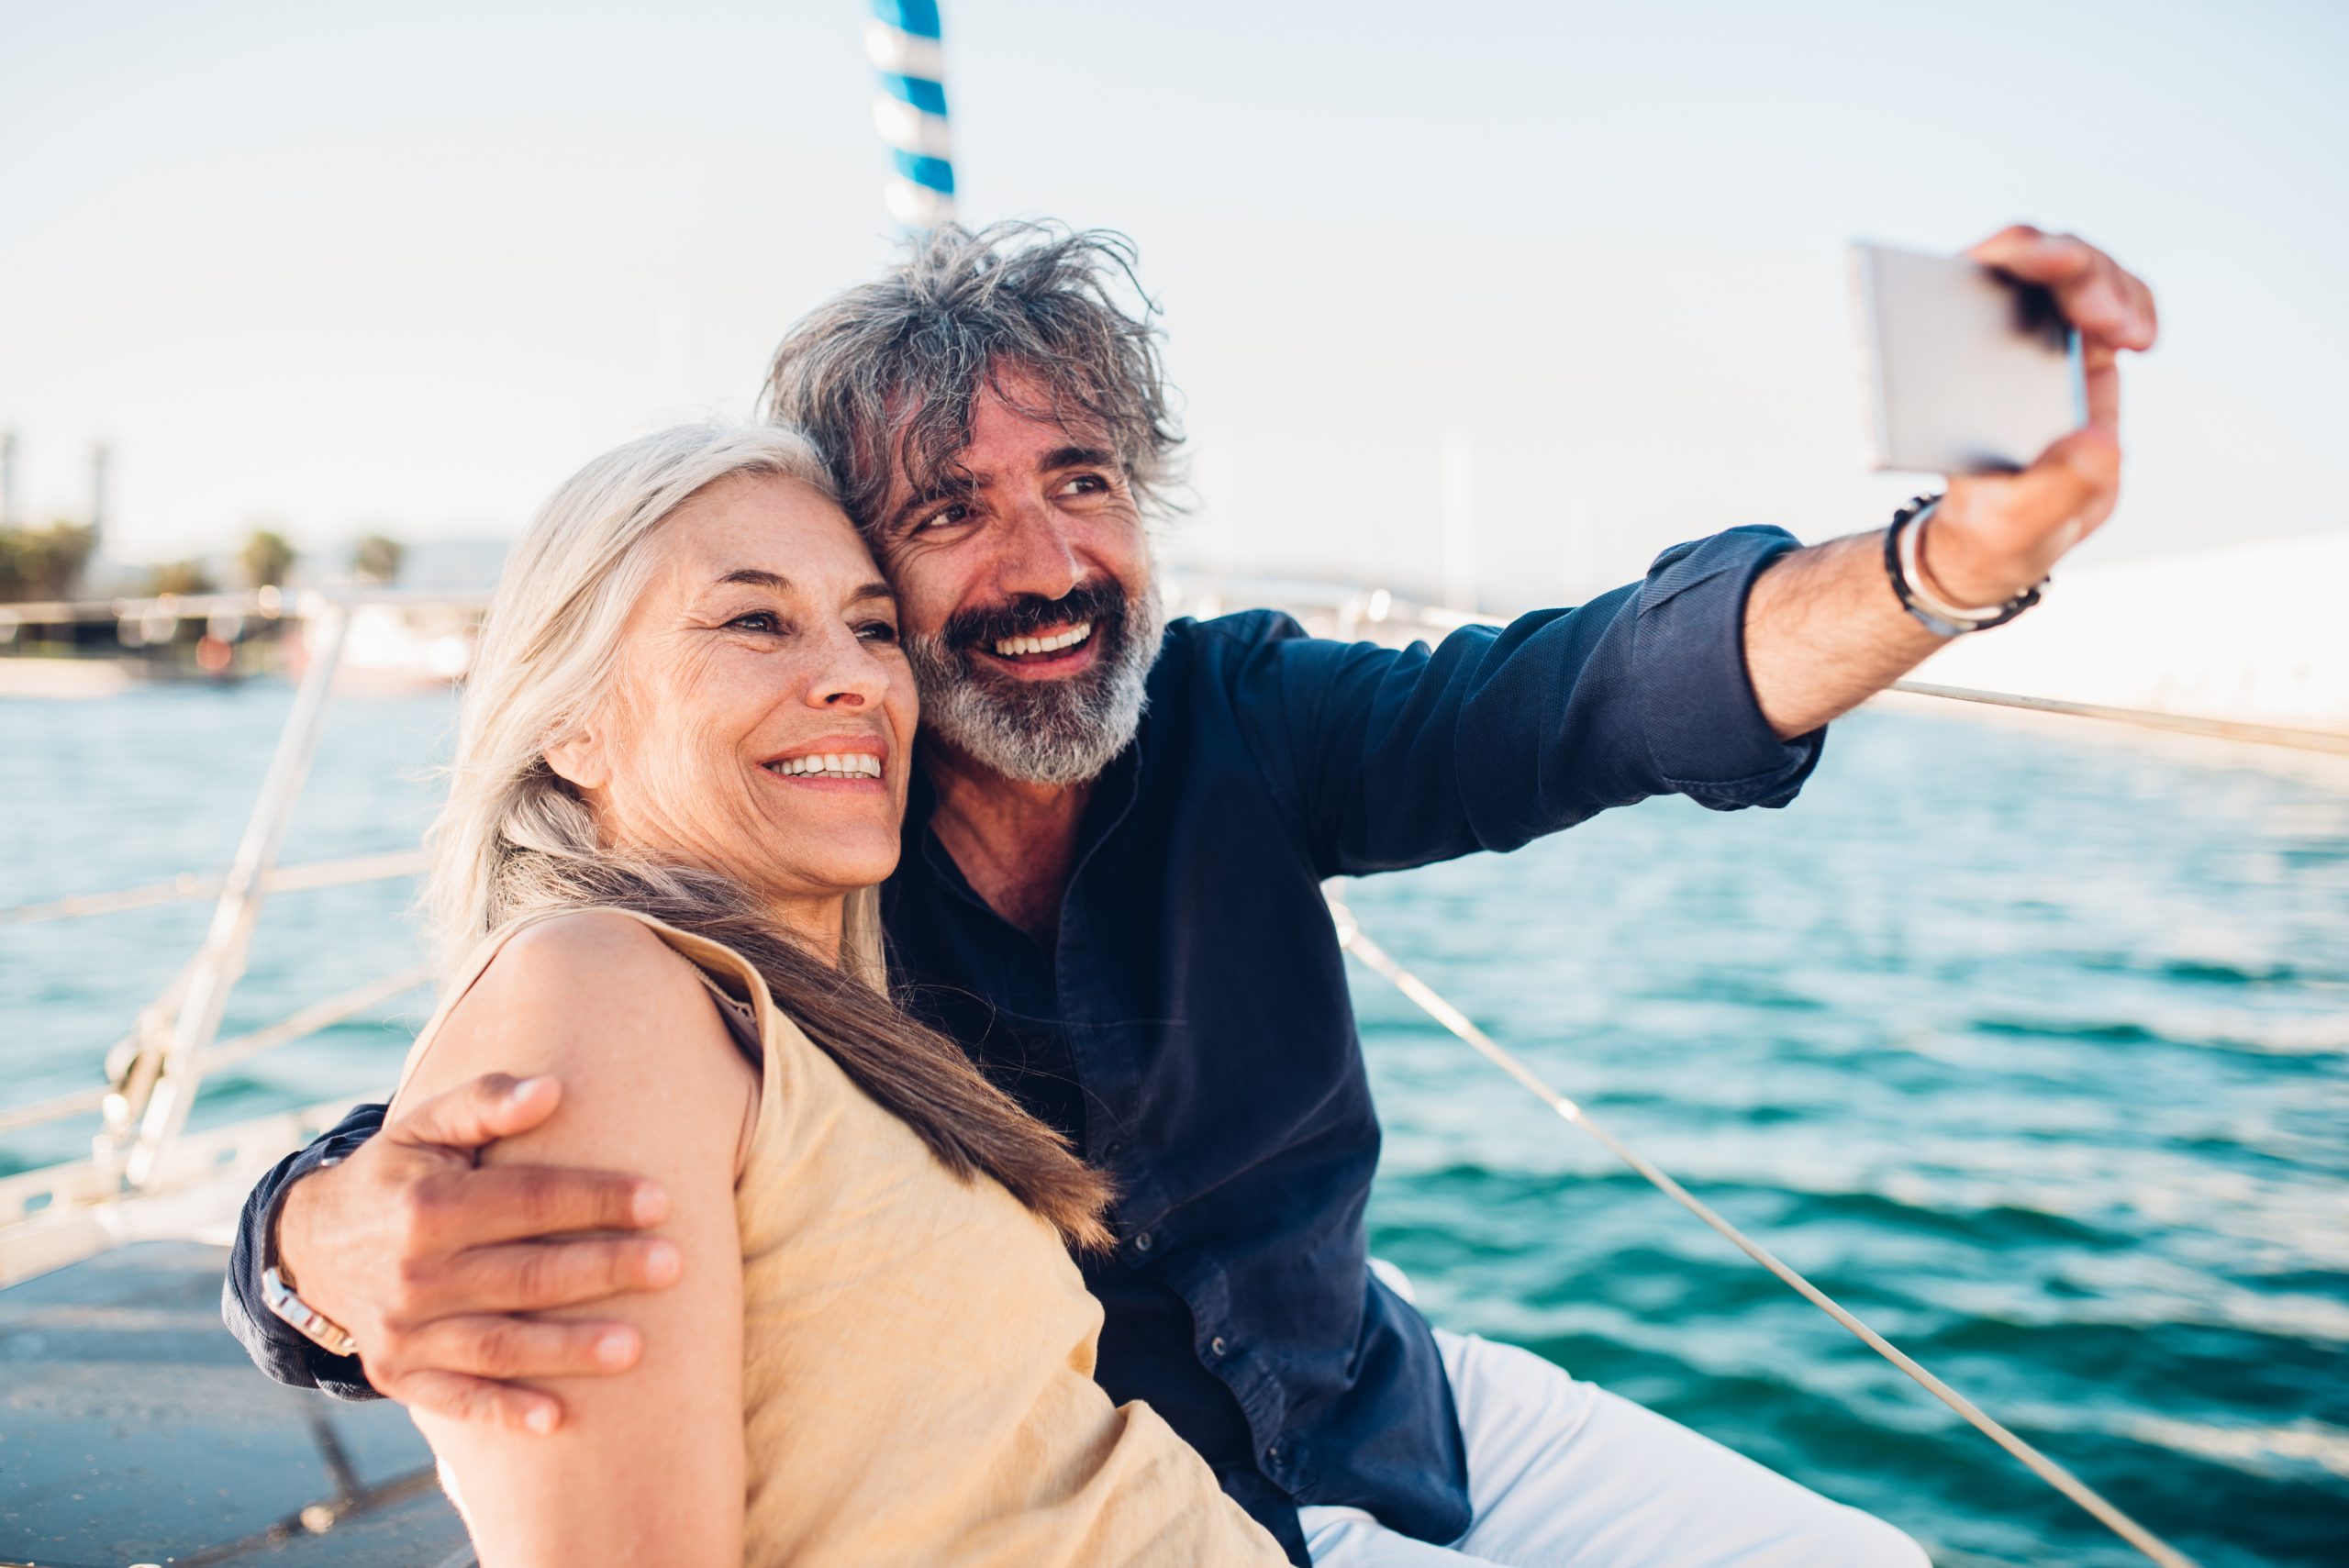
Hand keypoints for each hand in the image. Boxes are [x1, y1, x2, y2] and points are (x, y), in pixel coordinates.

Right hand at [274, 1072, 680, 1433]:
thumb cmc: (398, 1174)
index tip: (660, 1201)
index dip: (596, 1199)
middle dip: (602, 1270)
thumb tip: (553, 1089)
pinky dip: (503, 1411)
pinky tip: (556, 1420)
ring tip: (635, 1347)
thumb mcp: (426, 1126)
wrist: (311, 1246)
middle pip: (524, 1273)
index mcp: (427, 1206)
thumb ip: (486, 1101)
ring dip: (567, 1349)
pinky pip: (456, 1398)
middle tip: (672, 1266)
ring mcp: (404, 1330)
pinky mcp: (397, 1374)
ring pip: (499, 1343)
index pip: (528, 1200)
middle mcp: (413, 1273)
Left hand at [1924, 226, 2159, 604]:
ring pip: (2074, 266)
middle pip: (2023, 258)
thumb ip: (2048, 492)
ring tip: (2131, 336)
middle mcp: (1984, 336)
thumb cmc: (1995, 522)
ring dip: (2109, 284)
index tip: (2033, 262)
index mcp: (1941, 364)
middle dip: (2068, 265)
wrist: (2018, 531)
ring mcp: (2035, 333)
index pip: (1955, 282)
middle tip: (2101, 314)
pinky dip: (2135, 305)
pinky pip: (2115, 297)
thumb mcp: (2010, 523)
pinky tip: (2143, 339)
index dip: (1997, 260)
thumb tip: (2096, 444)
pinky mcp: (2081, 343)